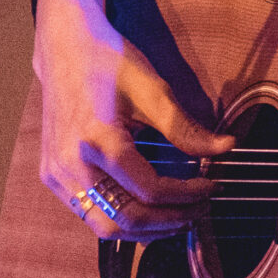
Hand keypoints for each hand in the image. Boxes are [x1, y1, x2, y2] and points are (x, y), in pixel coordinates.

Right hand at [33, 0, 231, 237]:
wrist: (63, 47)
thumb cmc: (107, 61)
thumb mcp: (152, 89)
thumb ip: (185, 127)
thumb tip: (225, 148)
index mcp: (97, 140)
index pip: (150, 190)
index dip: (186, 195)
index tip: (210, 186)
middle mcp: (71, 163)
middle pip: (126, 219)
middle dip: (168, 222)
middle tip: (197, 211)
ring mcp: (56, 173)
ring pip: (104, 226)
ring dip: (144, 230)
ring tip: (176, 217)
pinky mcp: (51, 175)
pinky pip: (88, 213)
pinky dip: (120, 219)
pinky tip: (146, 208)